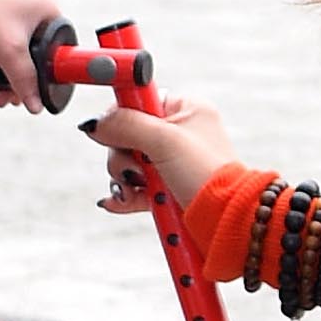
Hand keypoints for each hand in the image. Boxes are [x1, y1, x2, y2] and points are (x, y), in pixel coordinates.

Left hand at [0, 0, 67, 108]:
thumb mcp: (10, 51)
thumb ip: (25, 81)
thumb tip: (36, 105)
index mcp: (46, 11)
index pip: (63, 47)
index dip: (56, 71)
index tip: (47, 91)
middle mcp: (32, 16)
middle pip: (41, 59)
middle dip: (29, 82)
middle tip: (20, 98)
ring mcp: (12, 24)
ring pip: (21, 61)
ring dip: (13, 82)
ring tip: (4, 97)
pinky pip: (5, 58)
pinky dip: (1, 74)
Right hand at [86, 95, 237, 213]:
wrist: (225, 220)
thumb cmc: (208, 176)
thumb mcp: (164, 141)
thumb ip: (127, 125)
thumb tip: (95, 123)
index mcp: (186, 109)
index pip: (140, 100)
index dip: (123, 116)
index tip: (115, 130)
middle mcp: (178, 133)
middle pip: (127, 134)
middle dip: (123, 155)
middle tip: (137, 168)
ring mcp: (171, 162)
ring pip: (128, 162)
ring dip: (124, 178)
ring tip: (134, 189)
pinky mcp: (165, 187)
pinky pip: (135, 186)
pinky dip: (126, 195)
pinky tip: (118, 201)